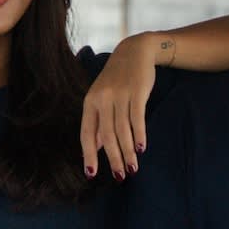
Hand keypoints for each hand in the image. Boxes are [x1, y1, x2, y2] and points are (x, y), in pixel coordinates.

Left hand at [81, 35, 164, 179]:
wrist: (134, 51)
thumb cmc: (117, 80)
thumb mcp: (102, 98)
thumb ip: (98, 121)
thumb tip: (96, 147)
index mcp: (90, 102)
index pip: (86, 133)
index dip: (89, 155)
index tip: (92, 174)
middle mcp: (102, 99)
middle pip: (106, 135)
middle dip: (113, 158)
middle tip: (120, 177)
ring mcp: (120, 95)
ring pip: (122, 130)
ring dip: (128, 152)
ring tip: (133, 168)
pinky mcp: (137, 91)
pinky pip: (137, 118)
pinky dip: (139, 135)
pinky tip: (142, 149)